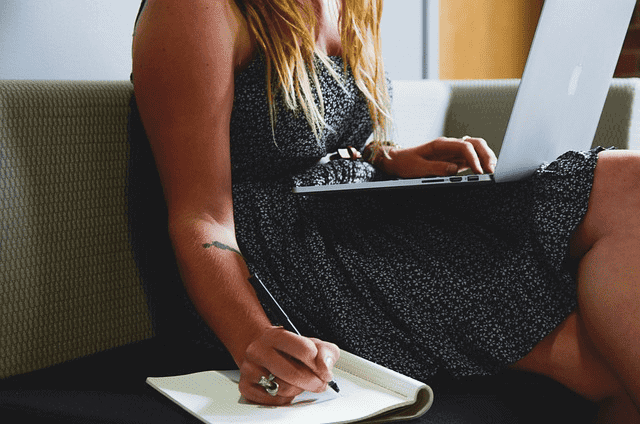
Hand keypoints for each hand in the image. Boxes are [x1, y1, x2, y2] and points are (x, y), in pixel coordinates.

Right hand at [238, 326, 339, 404]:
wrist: (261, 350)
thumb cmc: (289, 349)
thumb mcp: (311, 343)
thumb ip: (325, 352)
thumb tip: (325, 369)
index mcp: (276, 335)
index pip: (304, 350)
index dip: (319, 364)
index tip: (323, 369)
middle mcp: (259, 350)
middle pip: (293, 373)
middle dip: (313, 382)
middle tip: (320, 383)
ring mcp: (250, 369)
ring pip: (284, 388)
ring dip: (299, 389)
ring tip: (300, 382)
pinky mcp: (246, 386)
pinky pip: (274, 400)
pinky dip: (286, 398)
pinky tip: (286, 387)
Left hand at [380, 136, 496, 178]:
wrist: (398, 161)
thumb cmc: (406, 163)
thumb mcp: (417, 168)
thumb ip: (436, 168)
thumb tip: (453, 170)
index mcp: (441, 144)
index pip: (464, 146)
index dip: (474, 158)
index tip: (479, 171)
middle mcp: (450, 146)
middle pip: (475, 143)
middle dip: (486, 154)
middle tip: (492, 170)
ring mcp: (453, 153)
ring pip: (476, 150)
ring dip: (486, 158)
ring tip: (492, 171)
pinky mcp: (455, 161)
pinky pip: (472, 159)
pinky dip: (481, 164)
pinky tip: (484, 172)